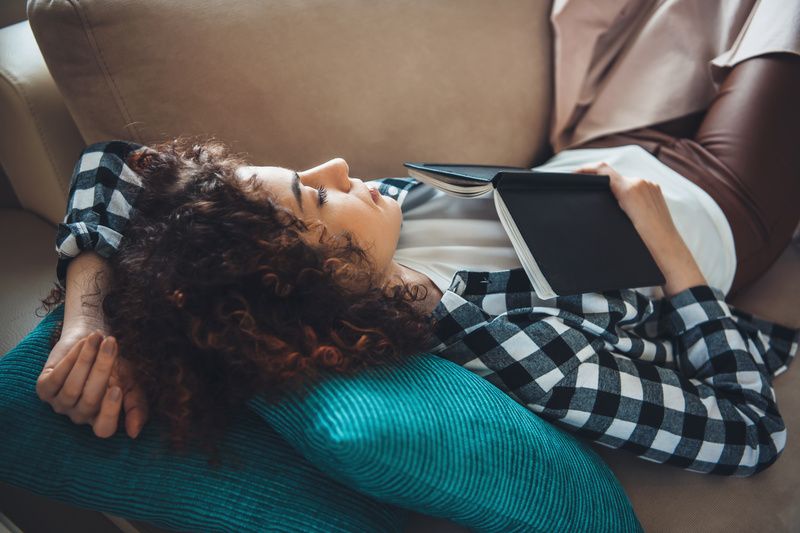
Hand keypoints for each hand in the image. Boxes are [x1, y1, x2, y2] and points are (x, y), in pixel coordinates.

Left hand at [37, 327, 148, 438]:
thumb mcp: (131, 384)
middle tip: (111, 344)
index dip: (109, 412)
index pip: (104, 429)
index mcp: (101, 418)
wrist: (96, 343)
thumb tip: (134, 432)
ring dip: (86, 359)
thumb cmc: (117, 366)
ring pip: (72, 389)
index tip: (117, 388)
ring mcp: (60, 404)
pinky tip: (83, 343)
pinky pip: (56, 378)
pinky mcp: (43, 389)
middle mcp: (79, 415)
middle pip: (89, 402)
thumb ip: (136, 406)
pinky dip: (71, 358)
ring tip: (97, 337)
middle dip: (101, 369)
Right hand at [575, 162, 705, 295]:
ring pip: (625, 182)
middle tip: (586, 194)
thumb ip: (610, 201)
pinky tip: (622, 210)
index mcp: (630, 190)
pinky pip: (636, 188)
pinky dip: (626, 194)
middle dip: (599, 184)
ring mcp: (651, 187)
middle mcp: (642, 184)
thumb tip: (598, 193)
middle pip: (613, 177)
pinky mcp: (656, 193)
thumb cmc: (643, 245)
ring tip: (605, 206)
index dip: (586, 169)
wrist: (668, 253)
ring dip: (614, 190)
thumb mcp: (618, 224)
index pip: (603, 170)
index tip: (574, 175)